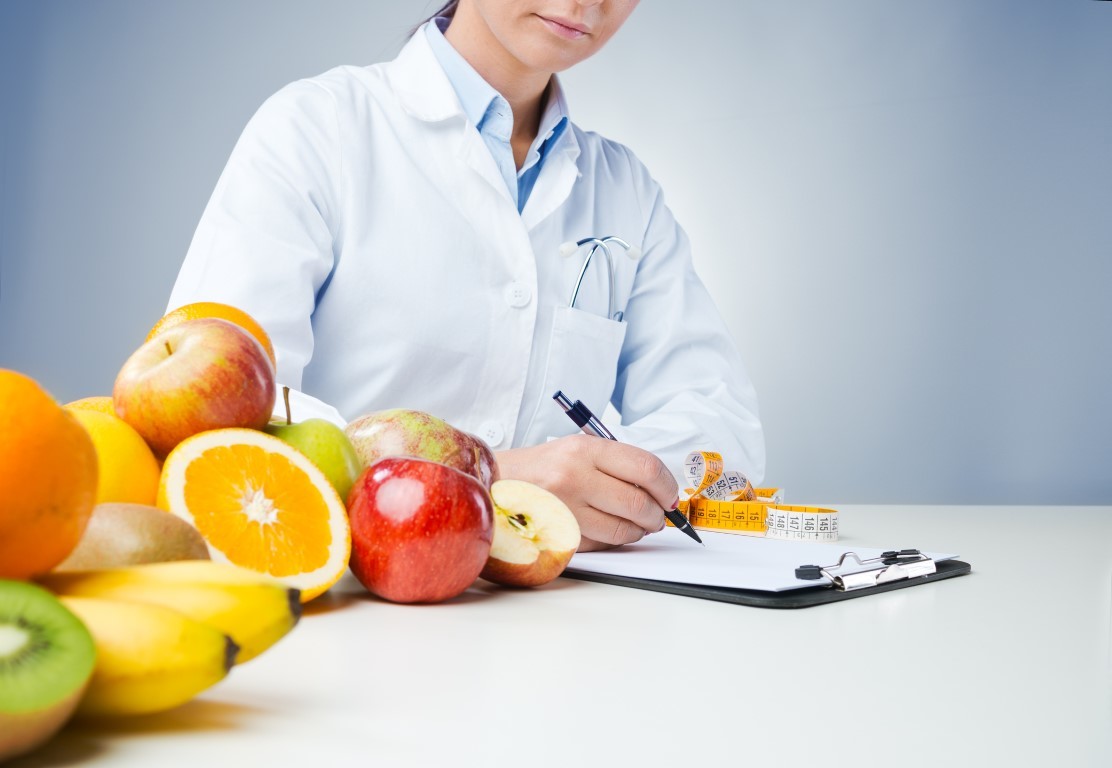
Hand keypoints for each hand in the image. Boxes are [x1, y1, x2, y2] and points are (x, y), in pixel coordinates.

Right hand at [495, 435, 678, 551]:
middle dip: (657, 515)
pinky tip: (610, 530)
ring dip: (639, 532)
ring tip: (637, 525)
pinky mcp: (558, 534)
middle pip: (639, 503)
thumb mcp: (578, 449)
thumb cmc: (541, 467)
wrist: (494, 482)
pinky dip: (614, 540)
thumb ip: (617, 465)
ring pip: (623, 530)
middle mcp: (575, 476)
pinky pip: (602, 544)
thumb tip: (660, 491)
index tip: (671, 497)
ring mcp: (565, 508)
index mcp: (585, 450)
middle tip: (658, 517)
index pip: (645, 468)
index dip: (667, 486)